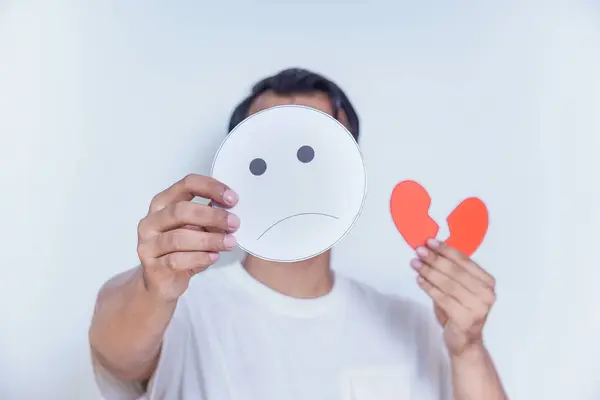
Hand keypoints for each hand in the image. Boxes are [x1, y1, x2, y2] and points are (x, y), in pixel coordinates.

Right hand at [137, 174, 239, 301]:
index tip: (232, 199)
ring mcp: (148, 244)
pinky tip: (214, 257)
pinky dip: (199, 257)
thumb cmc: (182, 251)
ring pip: (178, 238)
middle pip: (180, 211)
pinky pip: (176, 260)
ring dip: (209, 239)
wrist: (162, 283)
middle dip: (212, 216)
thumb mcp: (197, 230)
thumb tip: (231, 212)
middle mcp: (151, 221)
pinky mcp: (152, 267)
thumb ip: (209, 219)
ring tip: (230, 242)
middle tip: (234, 223)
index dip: (211, 188)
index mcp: (163, 204)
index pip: (187, 185)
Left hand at [410, 238, 495, 356]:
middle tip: (419, 251)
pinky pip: (442, 298)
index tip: (430, 242)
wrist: (465, 342)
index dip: (446, 250)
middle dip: (434, 259)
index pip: (465, 261)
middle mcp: (486, 294)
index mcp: (488, 282)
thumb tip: (431, 250)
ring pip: (447, 284)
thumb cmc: (460, 311)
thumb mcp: (460, 288)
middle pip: (455, 271)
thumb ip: (451, 271)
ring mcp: (477, 307)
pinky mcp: (464, 318)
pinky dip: (428, 287)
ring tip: (415, 264)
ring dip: (428, 271)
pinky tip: (419, 280)